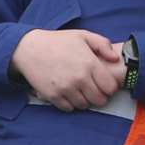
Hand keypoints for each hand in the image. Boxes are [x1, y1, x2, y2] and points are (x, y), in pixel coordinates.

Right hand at [10, 28, 124, 109]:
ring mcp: (65, 88)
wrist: (28, 48)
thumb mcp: (82, 36)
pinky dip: (70, 103)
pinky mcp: (53, 95)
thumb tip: (116, 58)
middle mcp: (79, 78)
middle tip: (93, 89)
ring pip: (85, 105)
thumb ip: (103, 45)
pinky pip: (68, 108)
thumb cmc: (58, 41)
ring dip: (85, 100)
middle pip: (100, 100)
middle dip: (99, 96)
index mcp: (90, 64)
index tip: (104, 84)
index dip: (110, 87)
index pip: (110, 88)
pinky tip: (68, 93)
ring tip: (81, 91)